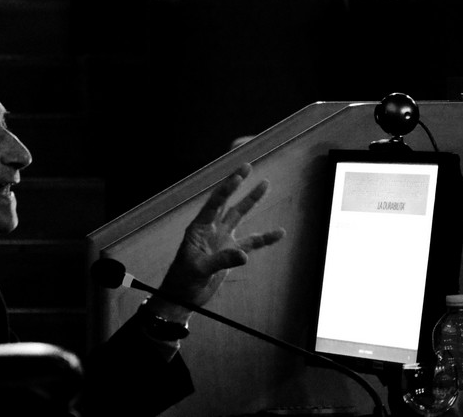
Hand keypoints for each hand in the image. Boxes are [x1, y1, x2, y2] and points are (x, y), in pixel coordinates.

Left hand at [149, 163, 284, 320]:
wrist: (183, 297)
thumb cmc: (183, 280)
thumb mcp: (199, 269)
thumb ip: (221, 260)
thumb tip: (244, 255)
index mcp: (199, 228)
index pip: (214, 204)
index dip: (226, 189)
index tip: (239, 175)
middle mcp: (212, 229)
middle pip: (227, 202)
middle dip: (237, 185)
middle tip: (248, 166)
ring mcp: (223, 239)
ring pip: (240, 216)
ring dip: (251, 201)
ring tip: (265, 184)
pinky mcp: (232, 253)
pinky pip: (252, 243)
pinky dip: (265, 238)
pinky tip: (279, 233)